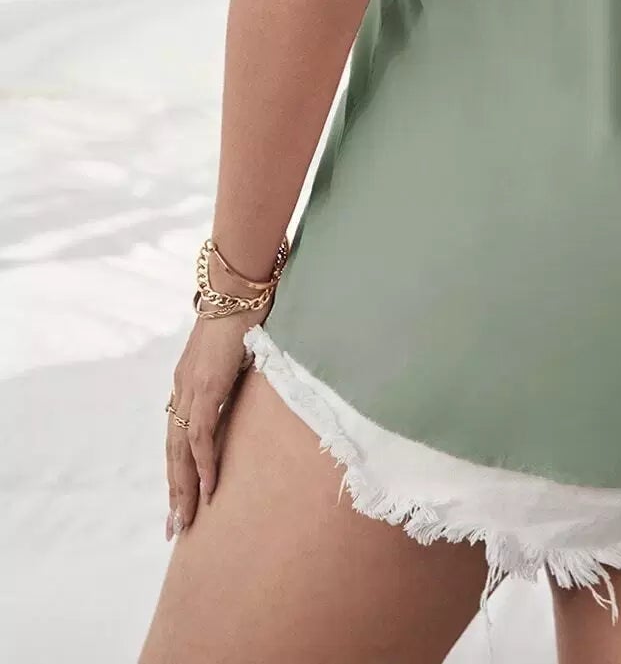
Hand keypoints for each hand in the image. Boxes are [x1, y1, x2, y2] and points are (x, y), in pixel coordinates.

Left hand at [163, 305, 261, 539]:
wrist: (239, 281)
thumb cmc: (246, 305)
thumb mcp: (243, 347)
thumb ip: (243, 367)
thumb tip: (259, 377)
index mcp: (188, 380)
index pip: (179, 434)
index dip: (179, 468)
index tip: (182, 497)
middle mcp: (182, 387)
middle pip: (173, 451)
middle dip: (175, 491)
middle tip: (175, 528)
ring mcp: (191, 387)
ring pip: (180, 451)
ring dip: (183, 488)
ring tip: (185, 521)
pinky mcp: (206, 385)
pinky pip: (201, 435)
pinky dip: (203, 464)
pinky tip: (208, 489)